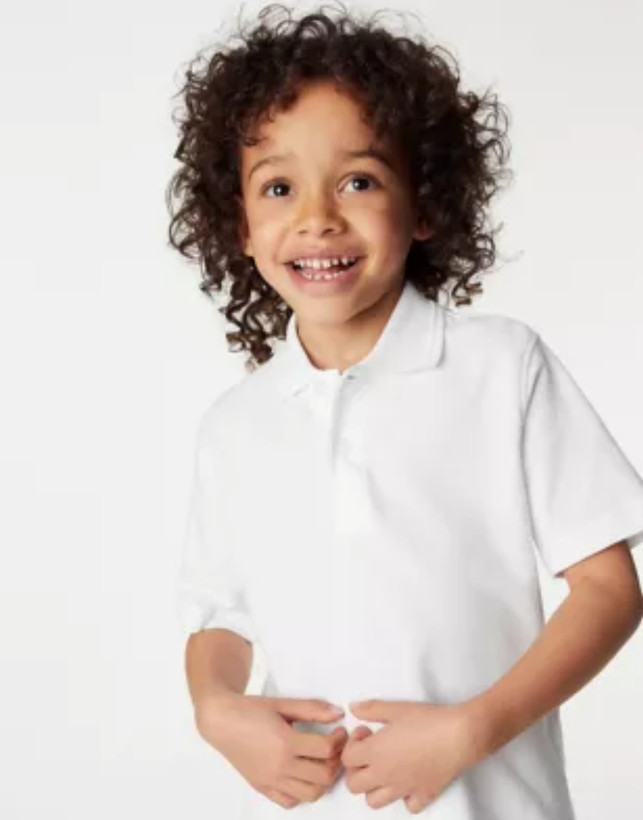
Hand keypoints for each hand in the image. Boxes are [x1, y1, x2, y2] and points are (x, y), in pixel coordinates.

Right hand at [196, 693, 348, 808]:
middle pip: (323, 776)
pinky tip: (301, 774)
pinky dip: (301, 793)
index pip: (326, 750)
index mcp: (286, 742)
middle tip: (334, 747)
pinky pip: (290, 802)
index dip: (339, 740)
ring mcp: (271, 781)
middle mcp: (280, 766)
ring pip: (311, 794)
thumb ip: (312, 709)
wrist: (221, 720)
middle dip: (335, 761)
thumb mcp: (283, 703)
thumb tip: (338, 713)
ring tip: (320, 762)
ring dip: (322, 780)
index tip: (338, 731)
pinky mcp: (263, 788)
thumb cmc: (250, 709)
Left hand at [341, 699, 482, 813]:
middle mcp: (385, 775)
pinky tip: (410, 779)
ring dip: (374, 787)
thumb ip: (371, 709)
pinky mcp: (423, 795)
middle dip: (356, 769)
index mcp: (376, 752)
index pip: (347, 758)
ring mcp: (403, 789)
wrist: (460, 735)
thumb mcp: (396, 708)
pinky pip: (407, 806)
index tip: (367, 732)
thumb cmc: (428, 719)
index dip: (353, 743)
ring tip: (386, 767)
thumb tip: (353, 708)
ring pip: (374, 802)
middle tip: (370, 752)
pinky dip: (404, 797)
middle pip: (354, 785)